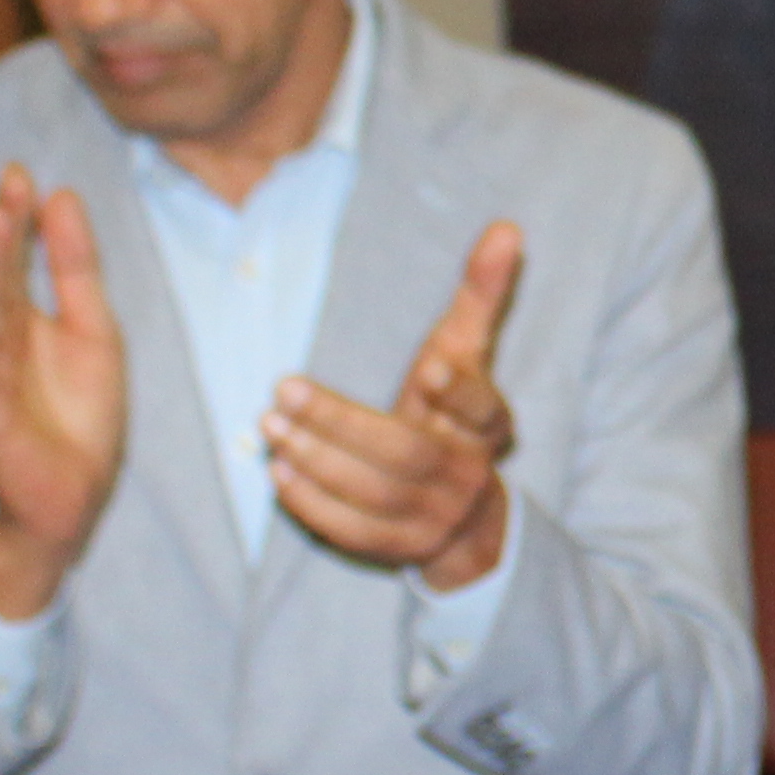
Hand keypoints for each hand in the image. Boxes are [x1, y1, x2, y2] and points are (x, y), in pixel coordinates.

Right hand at [0, 169, 127, 620]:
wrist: (75, 496)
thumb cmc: (82, 416)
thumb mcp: (95, 330)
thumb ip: (77, 269)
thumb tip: (63, 197)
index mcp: (24, 320)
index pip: (18, 259)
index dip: (19, 218)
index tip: (21, 172)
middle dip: (4, 230)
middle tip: (9, 182)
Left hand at [267, 223, 522, 594]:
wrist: (464, 516)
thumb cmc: (452, 416)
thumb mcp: (466, 355)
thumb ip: (480, 295)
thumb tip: (505, 226)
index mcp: (487, 425)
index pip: (482, 410)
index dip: (459, 393)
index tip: (428, 368)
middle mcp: (467, 473)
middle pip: (408, 453)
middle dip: (343, 423)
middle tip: (282, 389)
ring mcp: (434, 517)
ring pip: (376, 493)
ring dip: (317, 461)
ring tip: (269, 425)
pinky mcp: (399, 549)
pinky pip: (355, 533)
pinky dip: (314, 504)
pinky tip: (279, 470)